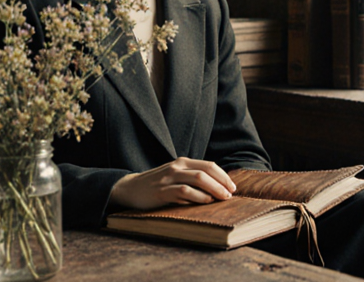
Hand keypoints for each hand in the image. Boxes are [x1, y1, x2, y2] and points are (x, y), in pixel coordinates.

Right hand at [110, 157, 237, 210]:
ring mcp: (169, 178)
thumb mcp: (176, 176)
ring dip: (214, 189)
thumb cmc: (158, 184)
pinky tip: (206, 202)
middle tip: (230, 194)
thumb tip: (219, 189)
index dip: (223, 176)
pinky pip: (184, 191)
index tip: (233, 187)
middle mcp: (177, 167)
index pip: (209, 165)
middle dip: (222, 183)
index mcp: (182, 162)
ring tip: (222, 198)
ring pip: (198, 179)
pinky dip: (198, 196)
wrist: (131, 188)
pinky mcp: (162, 191)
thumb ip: (192, 178)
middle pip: (206, 171)